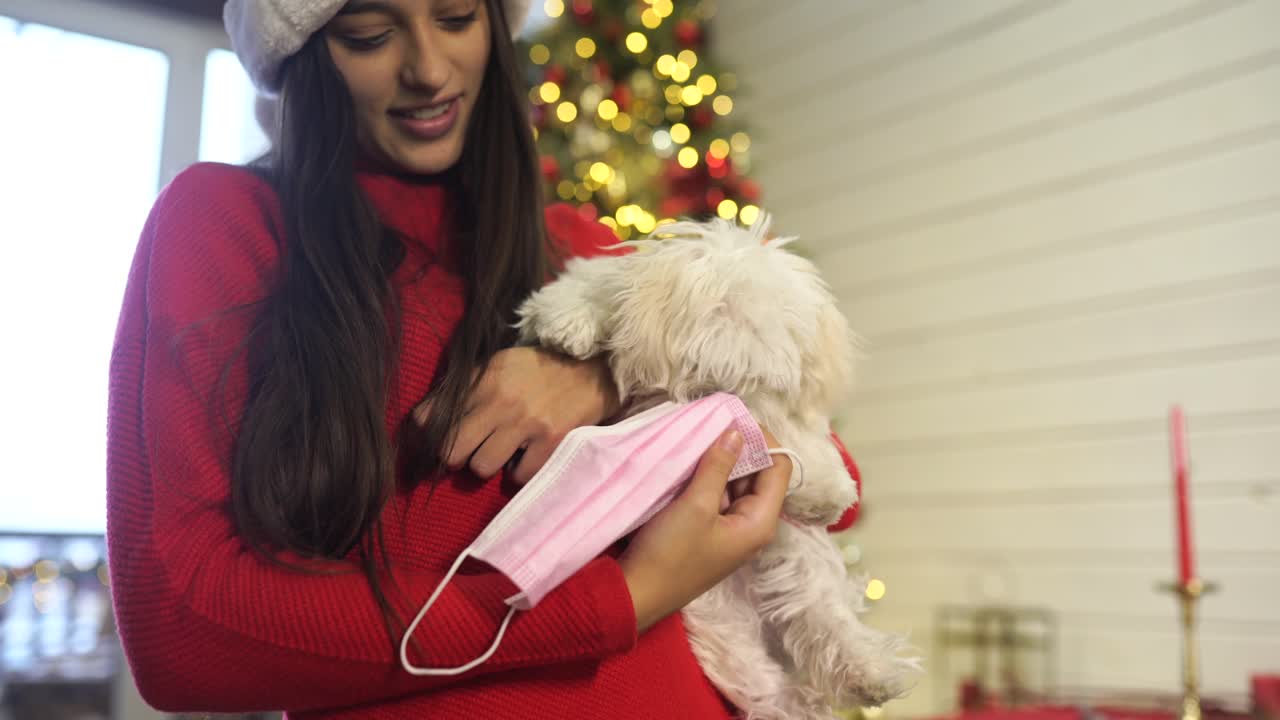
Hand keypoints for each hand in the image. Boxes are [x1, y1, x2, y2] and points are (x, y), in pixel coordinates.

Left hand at [413, 347, 619, 483]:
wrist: (592, 373)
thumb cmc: (539, 370)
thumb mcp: (498, 366)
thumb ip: (462, 388)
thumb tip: (421, 419)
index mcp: (487, 380)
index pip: (438, 418)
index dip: (432, 436)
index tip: (436, 443)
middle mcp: (502, 402)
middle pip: (453, 451)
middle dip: (455, 456)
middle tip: (468, 452)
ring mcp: (527, 425)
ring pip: (481, 468)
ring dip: (488, 465)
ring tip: (500, 453)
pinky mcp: (551, 443)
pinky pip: (517, 477)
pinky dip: (519, 472)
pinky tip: (525, 457)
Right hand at [619, 427, 789, 632]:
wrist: (638, 594)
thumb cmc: (670, 553)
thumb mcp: (695, 505)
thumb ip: (719, 466)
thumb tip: (737, 431)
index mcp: (760, 522)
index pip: (779, 468)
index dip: (763, 440)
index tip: (734, 419)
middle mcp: (753, 525)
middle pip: (760, 475)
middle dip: (741, 447)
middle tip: (713, 423)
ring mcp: (731, 529)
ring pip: (737, 483)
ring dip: (723, 461)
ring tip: (700, 436)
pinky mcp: (711, 530)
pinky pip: (718, 495)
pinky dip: (709, 476)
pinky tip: (691, 461)